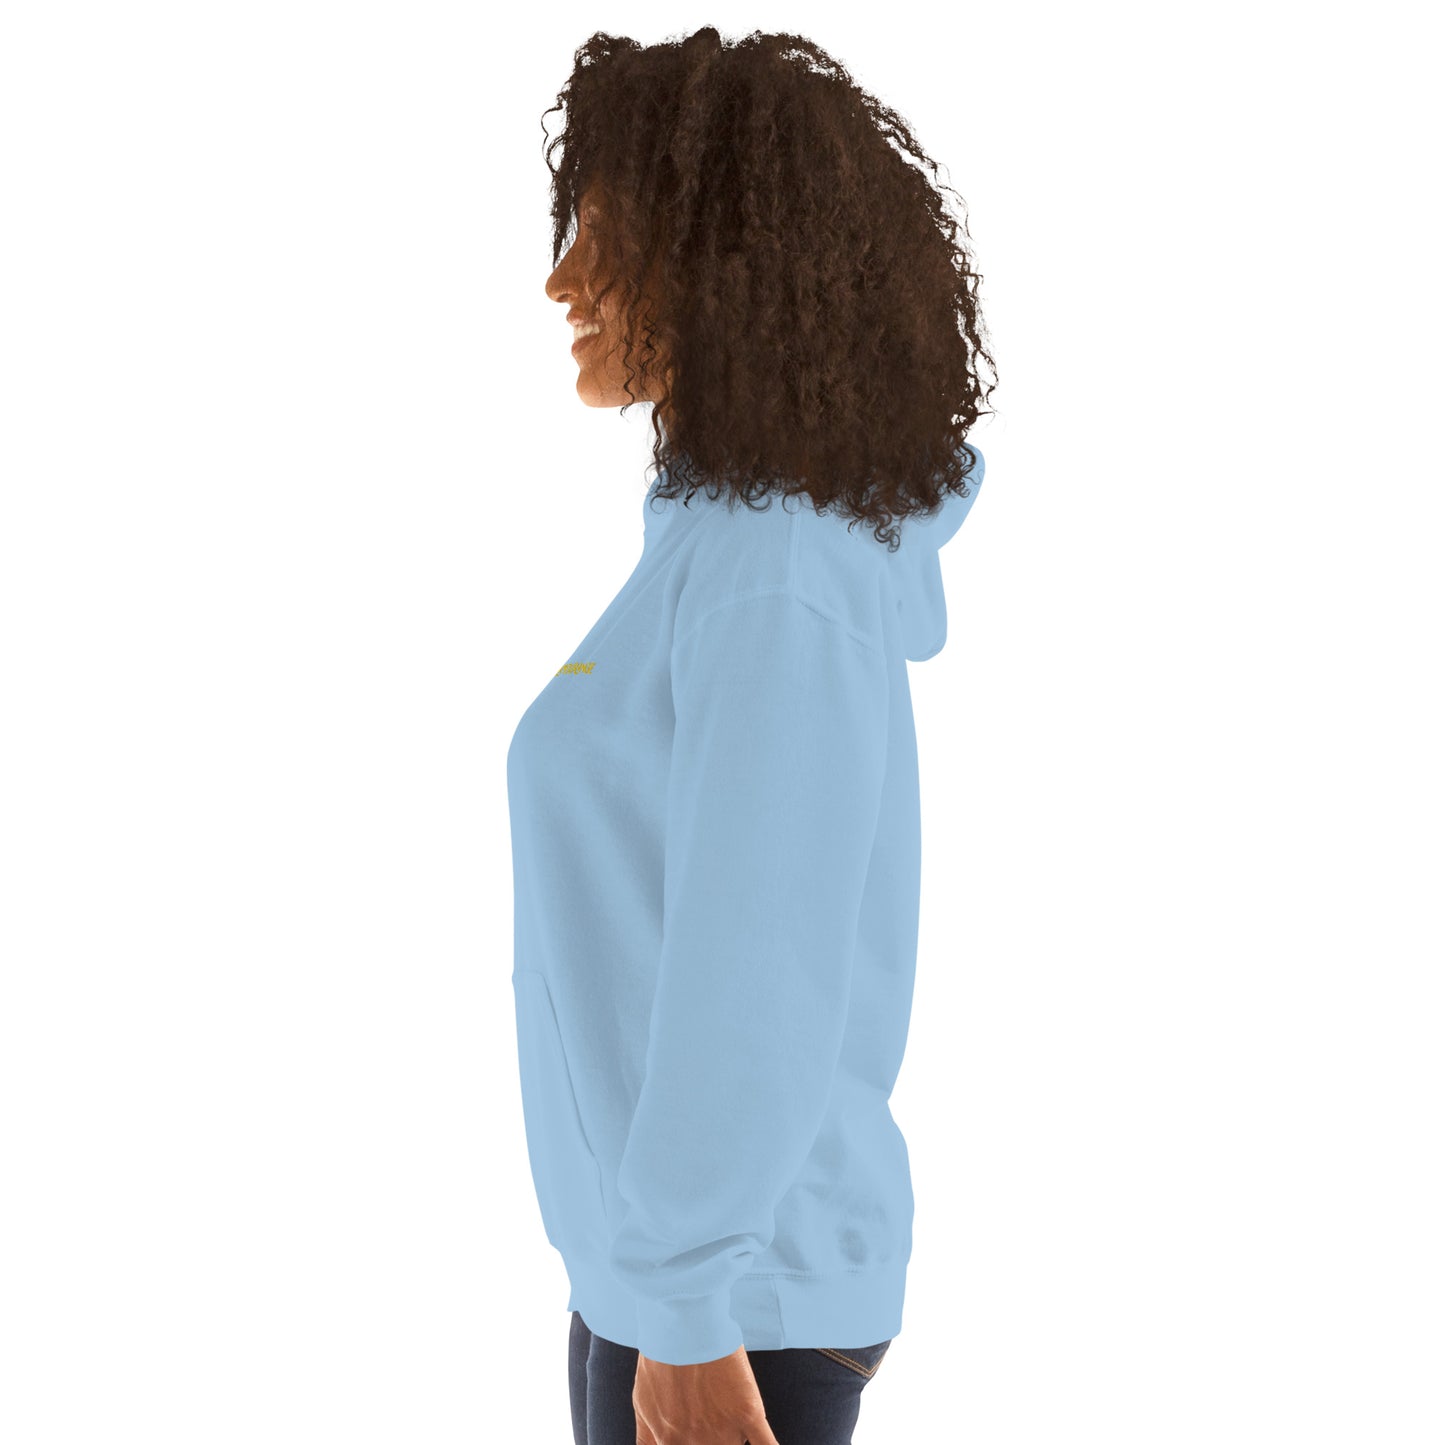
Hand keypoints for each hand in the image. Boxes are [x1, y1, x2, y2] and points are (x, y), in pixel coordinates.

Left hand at [633, 1343, 780, 1444]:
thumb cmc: (661, 1356)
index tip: (694, 1438)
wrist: (683, 1323)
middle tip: (712, 1423)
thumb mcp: (643, 1402)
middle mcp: (696, 1443)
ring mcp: (723, 1431)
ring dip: (734, 1440)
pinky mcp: (748, 1414)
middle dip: (712, 1440)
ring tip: (729, 1419)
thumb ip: (648, 1436)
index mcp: (669, 1443)